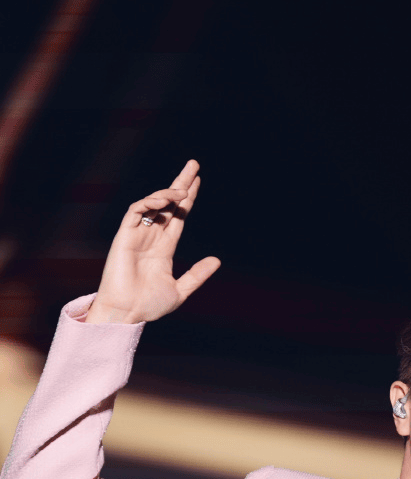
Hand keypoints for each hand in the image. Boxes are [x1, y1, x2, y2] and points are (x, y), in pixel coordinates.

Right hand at [85, 160, 219, 324]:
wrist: (127, 313)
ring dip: (168, 193)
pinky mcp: (125, 235)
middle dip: (180, 184)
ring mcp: (138, 235)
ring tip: (184, 189)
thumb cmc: (149, 306)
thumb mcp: (180, 290)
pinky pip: (136, 210)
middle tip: (193, 165)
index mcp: (164, 249)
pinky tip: (165, 201)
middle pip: (168, 204)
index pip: (178, 217)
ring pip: (153, 204)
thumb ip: (197, 275)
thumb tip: (216, 260)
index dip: (188, 199)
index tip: (198, 182)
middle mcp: (151, 237)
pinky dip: (150, 202)